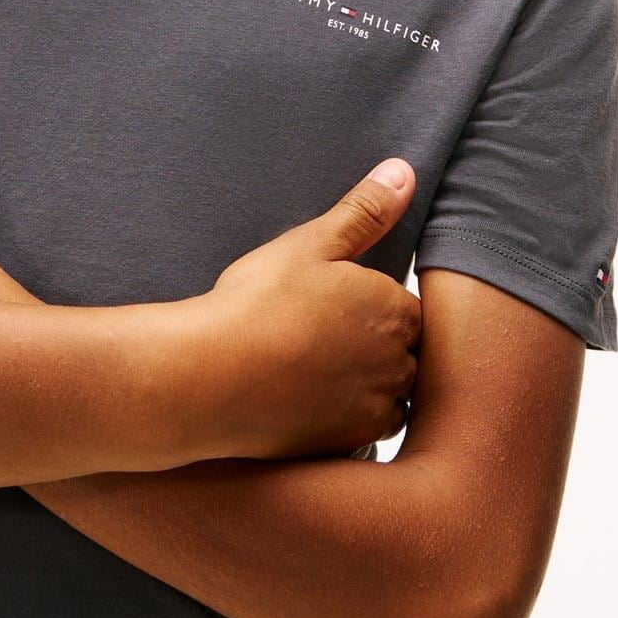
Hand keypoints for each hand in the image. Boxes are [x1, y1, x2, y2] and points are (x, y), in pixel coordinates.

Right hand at [201, 158, 421, 461]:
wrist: (210, 378)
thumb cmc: (257, 303)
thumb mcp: (310, 243)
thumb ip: (363, 211)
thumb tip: (405, 171)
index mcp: (394, 309)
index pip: (407, 309)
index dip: (371, 306)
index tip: (334, 305)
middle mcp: (398, 363)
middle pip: (403, 354)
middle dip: (373, 348)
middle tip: (317, 336)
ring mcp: (374, 409)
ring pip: (387, 397)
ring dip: (363, 388)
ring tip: (311, 372)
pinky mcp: (348, 445)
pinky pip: (362, 435)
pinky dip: (342, 421)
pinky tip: (303, 406)